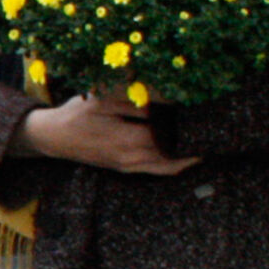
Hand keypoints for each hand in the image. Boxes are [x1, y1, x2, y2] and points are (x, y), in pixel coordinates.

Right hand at [17, 91, 200, 174]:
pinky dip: (175, 163)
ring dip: (189, 157)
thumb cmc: (76, 114)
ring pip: (170, 167)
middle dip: (197, 145)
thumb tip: (170, 98)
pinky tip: (185, 152)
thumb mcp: (105, 99)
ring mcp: (129, 166)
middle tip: (216, 130)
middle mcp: (133, 158)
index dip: (192, 128)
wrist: (51, 137)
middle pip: (177, 156)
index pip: (173, 136)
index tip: (211, 116)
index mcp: (129, 140)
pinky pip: (158, 170)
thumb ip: (138, 100)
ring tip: (207, 142)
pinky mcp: (126, 168)